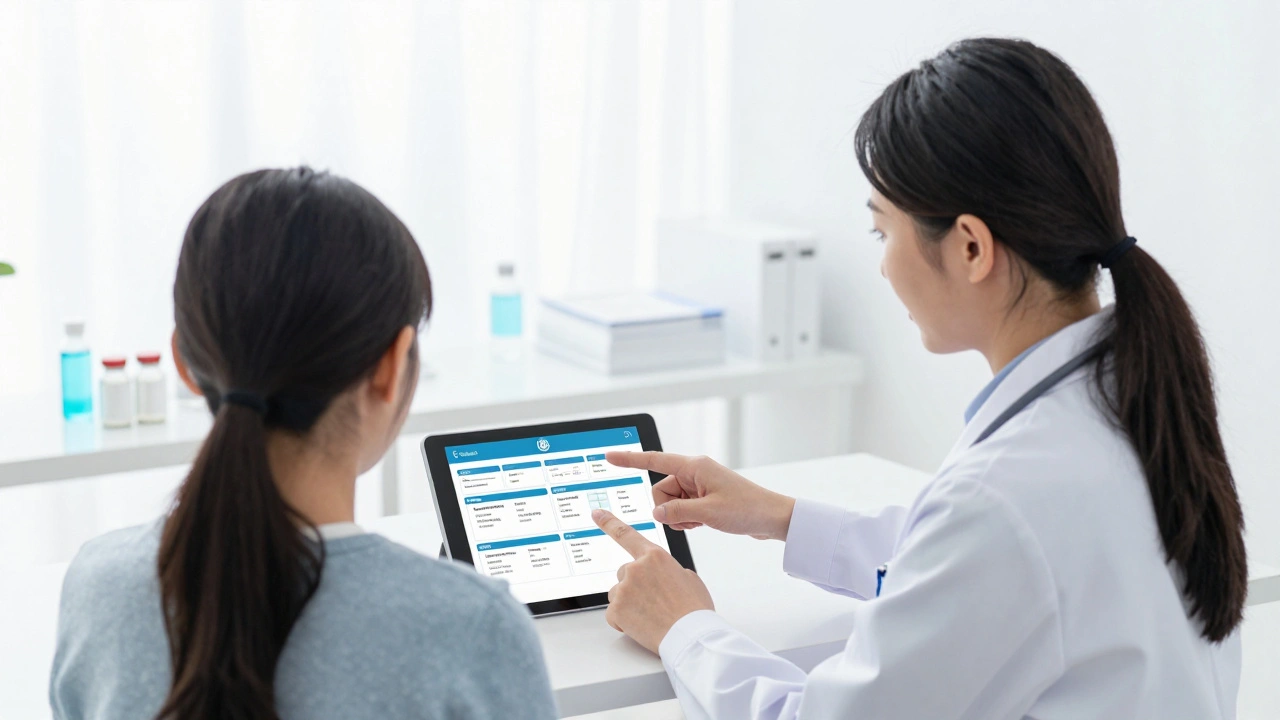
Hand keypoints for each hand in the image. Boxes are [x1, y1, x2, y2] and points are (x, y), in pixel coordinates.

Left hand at [594, 508, 713, 652]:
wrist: (690, 636)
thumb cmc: (694, 609)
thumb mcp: (688, 578)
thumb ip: (667, 570)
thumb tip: (660, 576)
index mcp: (654, 556)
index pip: (626, 534)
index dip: (609, 522)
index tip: (596, 513)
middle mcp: (636, 568)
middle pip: (624, 573)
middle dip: (635, 585)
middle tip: (654, 601)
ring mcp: (624, 588)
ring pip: (618, 594)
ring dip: (629, 603)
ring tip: (651, 615)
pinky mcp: (616, 609)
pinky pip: (614, 614)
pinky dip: (624, 621)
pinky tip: (642, 625)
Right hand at [606, 451, 796, 540]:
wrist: (772, 518)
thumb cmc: (747, 509)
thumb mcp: (708, 514)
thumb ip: (677, 512)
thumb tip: (656, 513)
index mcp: (694, 467)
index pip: (654, 461)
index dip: (630, 460)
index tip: (609, 456)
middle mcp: (694, 473)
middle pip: (661, 491)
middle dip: (668, 509)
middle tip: (692, 519)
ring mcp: (699, 486)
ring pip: (670, 503)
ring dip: (679, 517)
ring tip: (702, 522)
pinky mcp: (703, 499)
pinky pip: (682, 510)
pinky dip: (687, 520)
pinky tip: (704, 524)